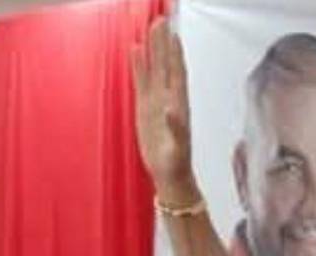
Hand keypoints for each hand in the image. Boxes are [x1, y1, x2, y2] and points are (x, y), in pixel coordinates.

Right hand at [130, 16, 197, 200]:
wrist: (170, 174)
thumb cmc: (176, 163)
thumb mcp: (178, 148)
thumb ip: (176, 128)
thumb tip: (172, 109)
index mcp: (179, 105)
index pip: (177, 73)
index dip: (175, 54)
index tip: (173, 33)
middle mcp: (169, 99)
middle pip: (166, 64)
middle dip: (164, 42)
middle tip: (161, 19)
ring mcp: (156, 101)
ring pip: (154, 68)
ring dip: (153, 48)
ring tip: (150, 26)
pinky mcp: (145, 107)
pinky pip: (141, 80)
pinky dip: (139, 64)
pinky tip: (136, 49)